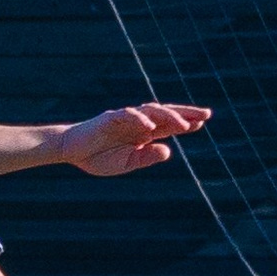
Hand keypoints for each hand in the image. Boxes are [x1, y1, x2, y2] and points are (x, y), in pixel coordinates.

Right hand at [56, 104, 211, 177]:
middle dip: (185, 113)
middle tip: (206, 114)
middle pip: (165, 114)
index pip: (168, 125)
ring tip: (184, 124)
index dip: (185, 122)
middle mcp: (137, 122)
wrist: (71, 151)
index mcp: (143, 133)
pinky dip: (139, 120)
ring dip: (168, 117)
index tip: (203, 121)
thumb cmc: (98, 157)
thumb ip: (147, 157)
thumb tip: (169, 151)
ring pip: (151, 112)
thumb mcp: (126, 163)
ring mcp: (124, 118)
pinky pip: (127, 116)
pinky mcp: (109, 118)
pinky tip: (151, 127)